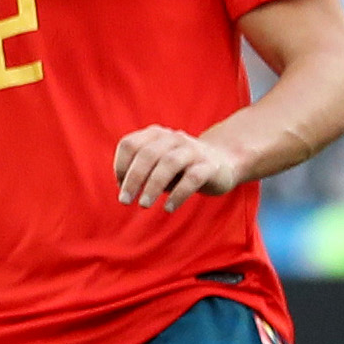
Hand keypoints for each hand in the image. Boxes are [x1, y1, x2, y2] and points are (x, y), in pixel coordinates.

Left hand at [111, 125, 247, 210]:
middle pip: (147, 154)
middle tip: (124, 201)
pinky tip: (168, 208)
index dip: (120, 166)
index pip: (130, 144)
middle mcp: (174, 138)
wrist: (223, 163)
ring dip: (153, 186)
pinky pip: (193, 178)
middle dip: (133, 178)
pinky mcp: (210, 166)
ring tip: (143, 205)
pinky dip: (178, 194)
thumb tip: (124, 189)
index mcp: (156, 135)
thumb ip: (140, 173)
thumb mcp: (156, 167)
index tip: (120, 186)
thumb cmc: (179, 169)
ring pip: (169, 163)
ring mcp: (193, 150)